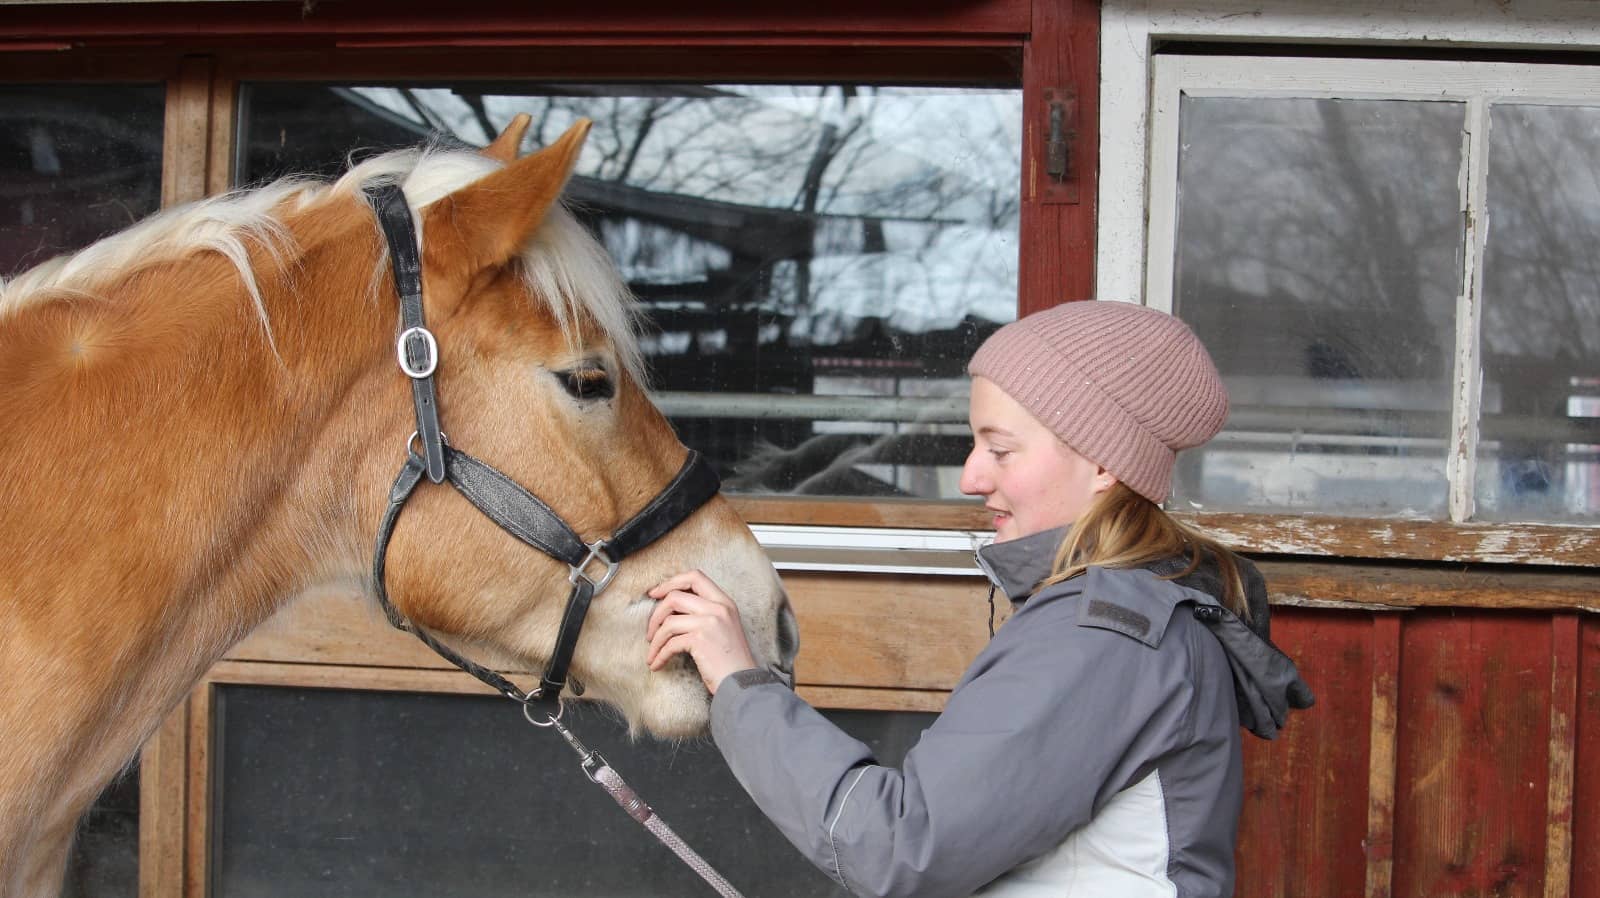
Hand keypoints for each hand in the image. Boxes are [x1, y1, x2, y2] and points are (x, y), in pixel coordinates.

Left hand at [646, 569, 759, 693]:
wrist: (743, 682)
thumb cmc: (731, 659)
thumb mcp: (724, 627)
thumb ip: (705, 612)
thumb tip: (670, 608)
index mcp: (724, 602)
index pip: (694, 577)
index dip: (671, 583)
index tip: (655, 594)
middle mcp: (718, 608)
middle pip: (675, 596)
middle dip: (656, 615)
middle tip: (650, 632)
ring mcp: (709, 622)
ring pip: (668, 622)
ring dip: (655, 640)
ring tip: (652, 653)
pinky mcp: (700, 640)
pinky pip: (670, 643)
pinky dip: (659, 655)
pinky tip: (657, 664)